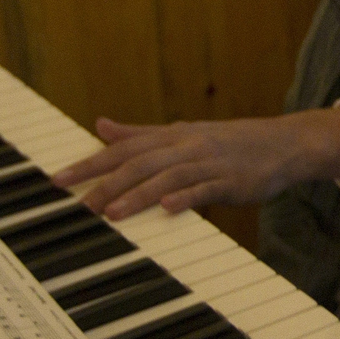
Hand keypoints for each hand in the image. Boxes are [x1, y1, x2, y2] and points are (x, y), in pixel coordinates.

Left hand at [54, 108, 339, 219]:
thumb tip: (100, 125)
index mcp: (171, 136)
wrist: (282, 144)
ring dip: (138, 194)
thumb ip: (140, 133)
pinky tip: (167, 208)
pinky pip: (205, 189)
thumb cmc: (228, 142)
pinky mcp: (231, 181)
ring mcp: (209, 163)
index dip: (89, 163)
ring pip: (167, 177)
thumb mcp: (181, 134)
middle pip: (140, 162)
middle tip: (78, 202)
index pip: (123, 149)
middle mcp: (186, 146)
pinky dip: (186, 197)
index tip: (57, 179)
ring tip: (111, 212)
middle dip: (106, 182)